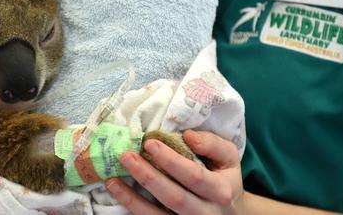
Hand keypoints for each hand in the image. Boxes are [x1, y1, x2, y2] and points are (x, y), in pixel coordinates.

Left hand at [106, 130, 243, 214]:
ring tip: (112, 180)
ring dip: (132, 199)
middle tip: (126, 156)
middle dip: (148, 176)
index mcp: (221, 190)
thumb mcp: (228, 158)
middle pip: (174, 198)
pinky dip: (134, 210)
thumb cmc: (224, 178)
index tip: (149, 143)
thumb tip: (187, 135)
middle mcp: (206, 213)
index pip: (194, 176)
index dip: (170, 160)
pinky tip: (119, 195)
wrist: (230, 213)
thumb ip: (212, 144)